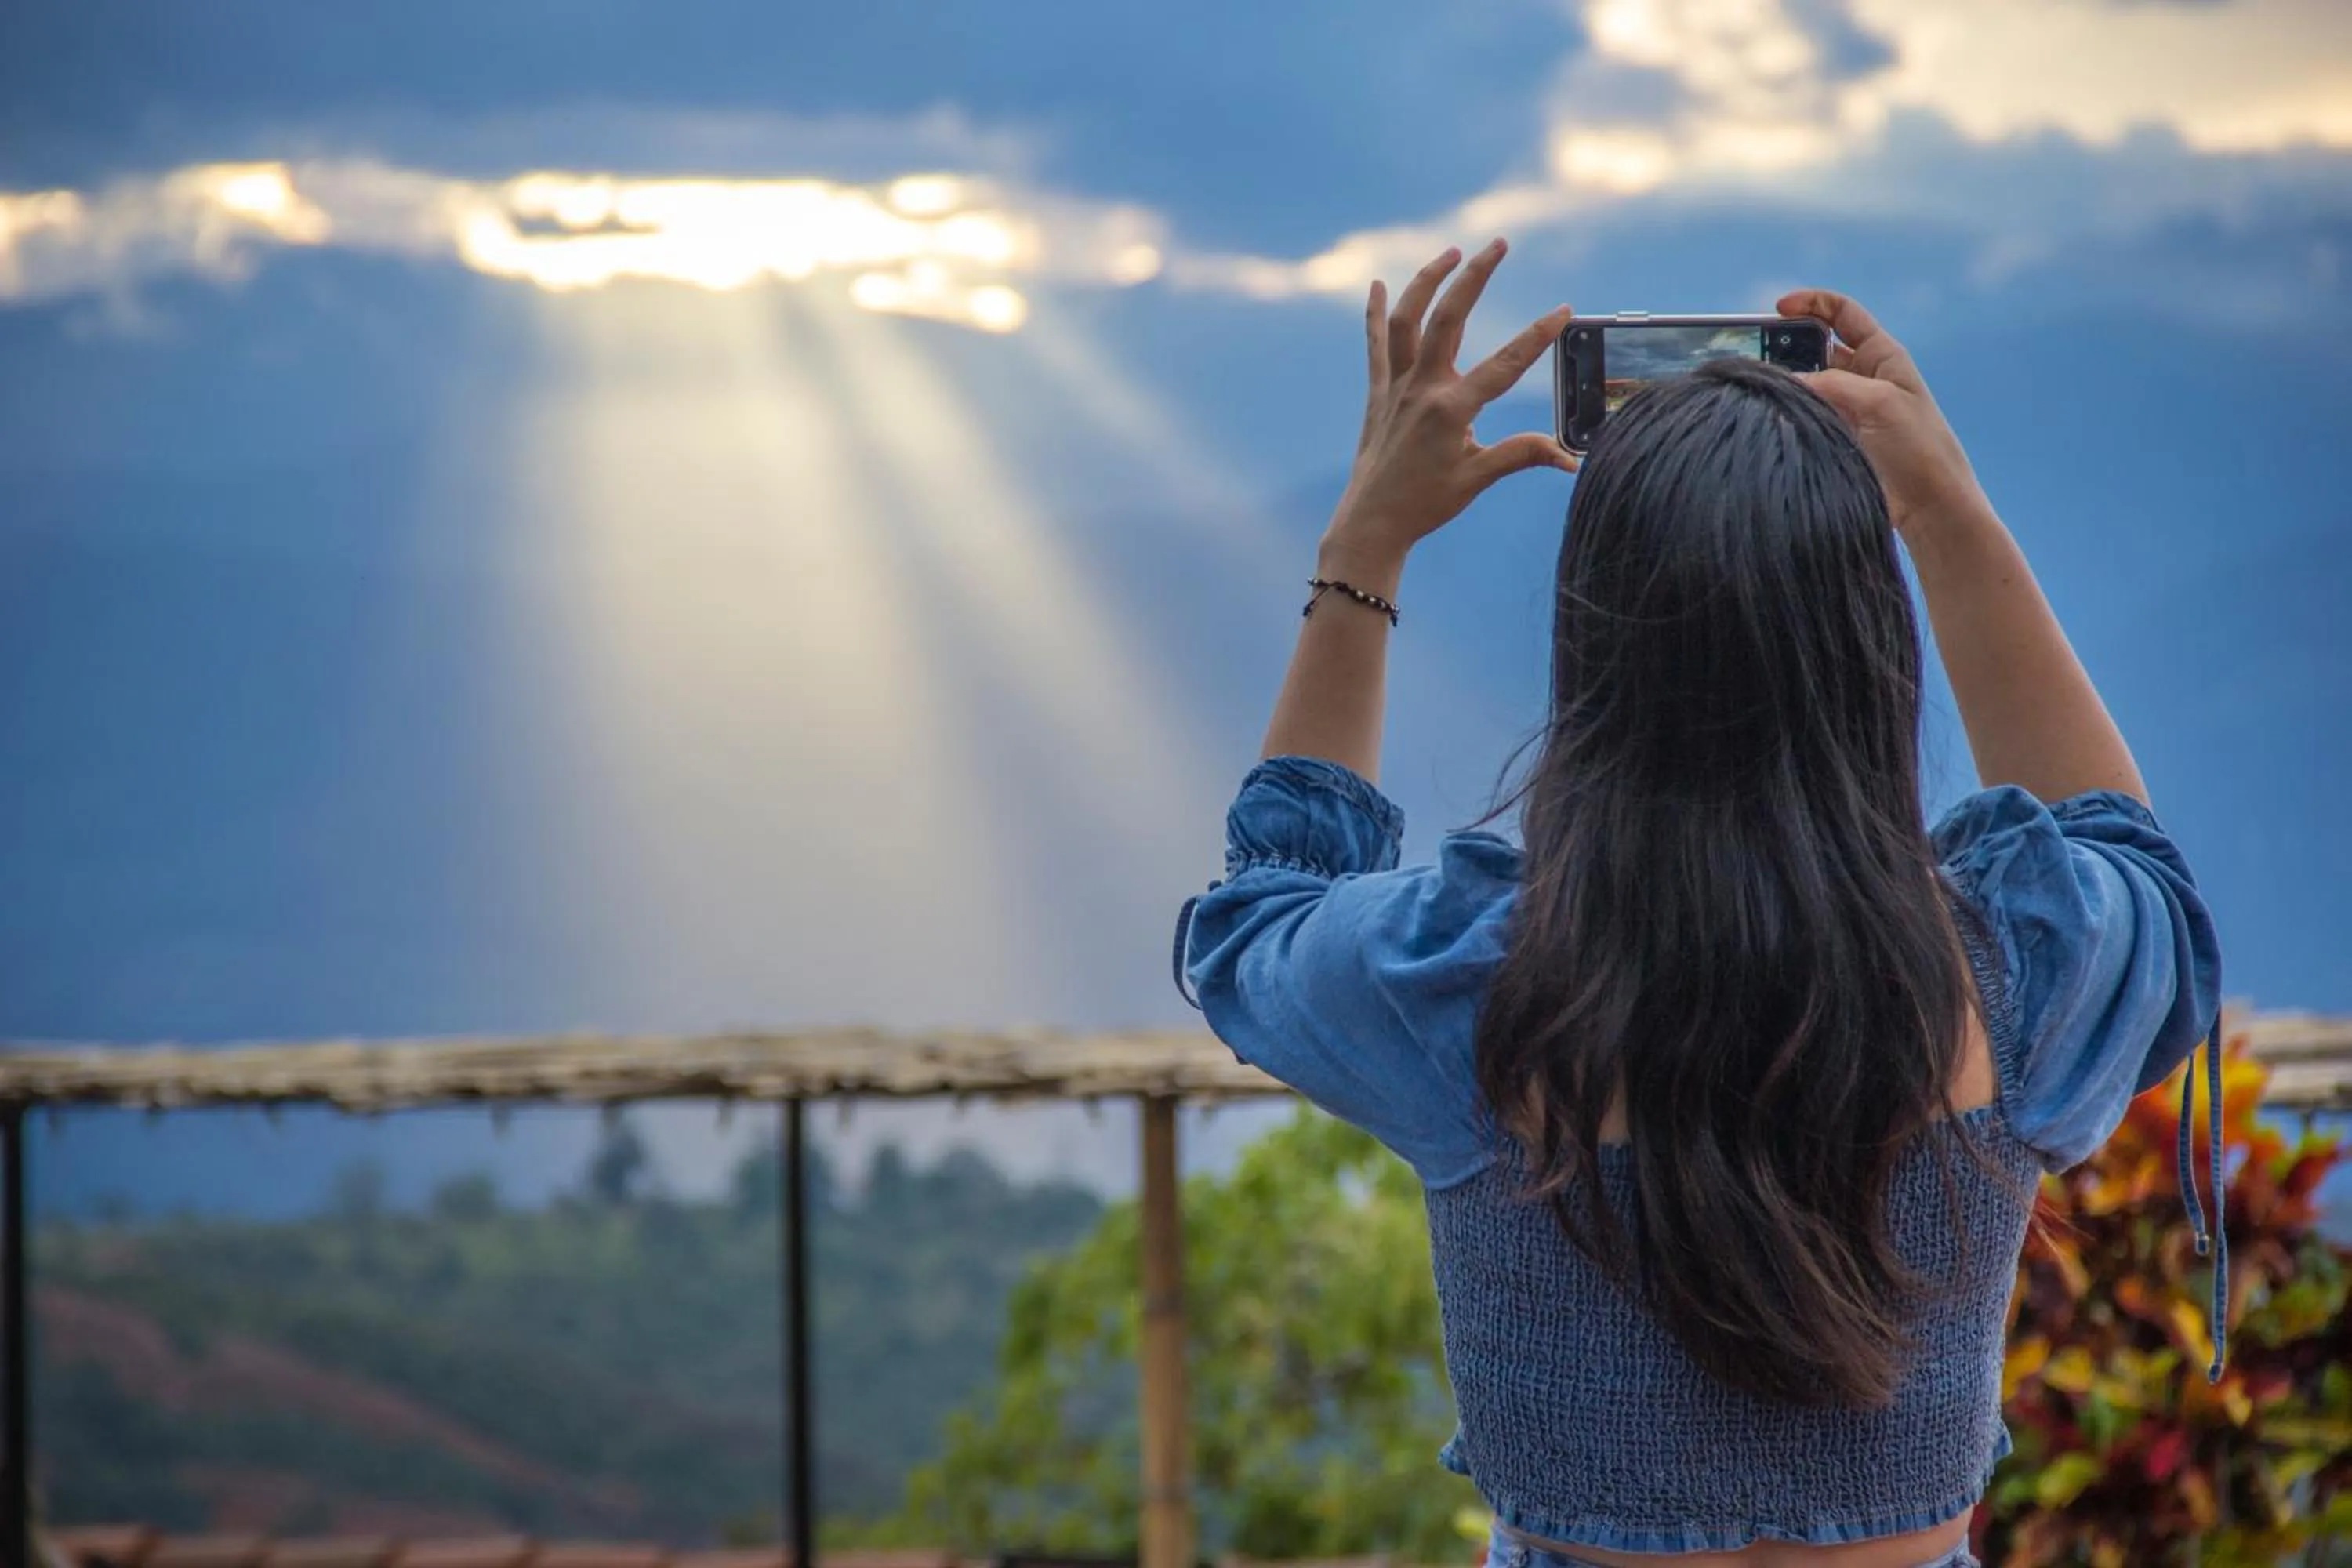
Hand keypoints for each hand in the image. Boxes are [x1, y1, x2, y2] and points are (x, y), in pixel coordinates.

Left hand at [1328, 239, 1575, 560]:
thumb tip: (1569, 458)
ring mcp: (1395, 387)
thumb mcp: (1477, 479)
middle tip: (1498, 244)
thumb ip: (1521, 456)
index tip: (1563, 311)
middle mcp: (1420, 389)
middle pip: (1449, 318)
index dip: (1537, 336)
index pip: (1503, 364)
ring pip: (1407, 319)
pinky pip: (1375, 343)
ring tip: (1451, 252)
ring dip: (1427, 281)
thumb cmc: (1424, 505)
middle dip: (1475, 276)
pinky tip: (1376, 284)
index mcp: (1450, 410)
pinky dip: (1375, 312)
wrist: (1371, 522)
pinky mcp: (1378, 392)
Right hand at [1777, 288, 1989, 534]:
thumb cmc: (1918, 447)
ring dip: (1782, 383)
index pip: (1843, 314)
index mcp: (1881, 355)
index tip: (1779, 308)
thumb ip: (1831, 383)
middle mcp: (1860, 377)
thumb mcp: (1879, 401)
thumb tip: (1784, 379)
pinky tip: (1764, 414)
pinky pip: (1801, 416)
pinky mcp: (1833, 438)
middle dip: (1785, 344)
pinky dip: (1783, 413)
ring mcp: (1844, 409)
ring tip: (1755, 385)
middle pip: (1814, 348)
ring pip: (1804, 384)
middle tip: (1756, 352)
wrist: (1929, 505)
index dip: (1812, 304)